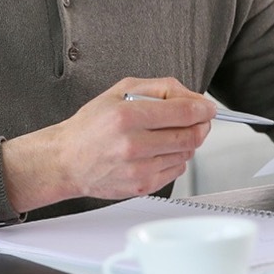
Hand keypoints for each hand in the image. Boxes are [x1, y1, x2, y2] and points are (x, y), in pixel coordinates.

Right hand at [0, 77, 215, 212]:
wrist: (66, 160)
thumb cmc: (90, 126)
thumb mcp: (118, 92)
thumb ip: (159, 88)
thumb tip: (192, 97)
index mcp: (127, 116)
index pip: (184, 112)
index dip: (203, 108)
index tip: (207, 108)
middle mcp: (133, 143)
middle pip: (191, 135)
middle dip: (199, 125)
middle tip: (195, 119)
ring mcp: (139, 168)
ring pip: (187, 153)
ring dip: (185, 142)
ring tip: (165, 135)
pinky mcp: (142, 185)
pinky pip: (176, 170)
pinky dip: (174, 158)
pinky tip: (156, 151)